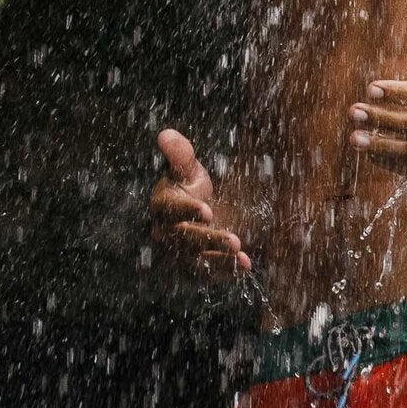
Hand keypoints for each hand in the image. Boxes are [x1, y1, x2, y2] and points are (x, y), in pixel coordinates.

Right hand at [150, 128, 251, 282]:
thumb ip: (179, 153)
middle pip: (184, 240)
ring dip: (219, 260)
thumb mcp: (188, 168)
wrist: (198, 213)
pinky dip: (226, 271)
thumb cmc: (190, 187)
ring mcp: (178, 253)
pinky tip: (245, 265)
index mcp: (162, 206)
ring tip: (241, 255)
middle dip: (209, 240)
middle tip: (235, 240)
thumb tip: (165, 134)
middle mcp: (165, 233)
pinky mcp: (193, 267)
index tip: (207, 211)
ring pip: (195, 261)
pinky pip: (207, 274)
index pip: (170, 210)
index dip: (187, 211)